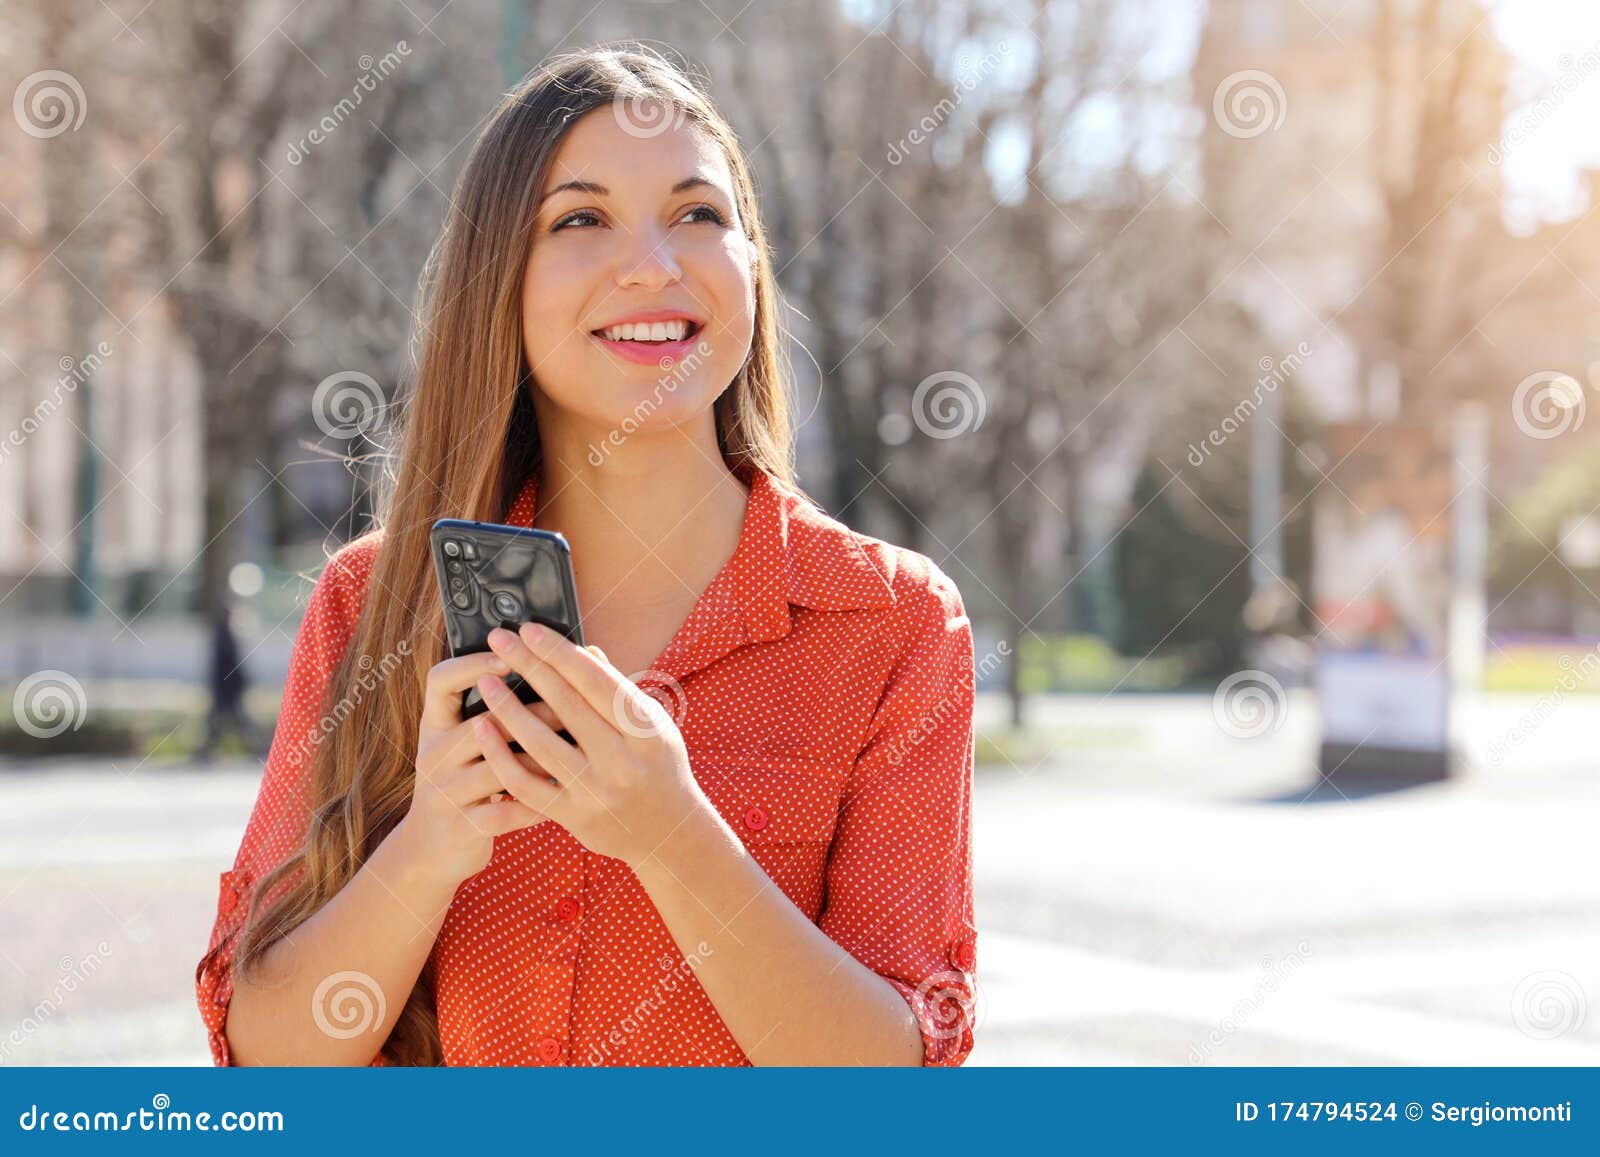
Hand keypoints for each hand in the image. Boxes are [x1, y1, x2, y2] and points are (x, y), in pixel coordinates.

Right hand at [394, 649, 553, 888]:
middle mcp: (433, 754)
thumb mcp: (469, 741)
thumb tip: (554, 662)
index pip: (440, 681)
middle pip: (478, 725)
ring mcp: (444, 792)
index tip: (508, 656)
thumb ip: (500, 708)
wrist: (433, 847)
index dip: (471, 665)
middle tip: (569, 707)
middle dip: (527, 715)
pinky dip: (532, 807)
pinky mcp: (459, 827)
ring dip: (538, 761)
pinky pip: (501, 814)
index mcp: (436, 724)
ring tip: (575, 752)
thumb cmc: (468, 780)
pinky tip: (559, 797)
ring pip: (495, 771)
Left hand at [470, 622, 712, 869]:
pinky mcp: (573, 816)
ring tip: (485, 682)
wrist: (667, 831)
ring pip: (542, 744)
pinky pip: (527, 785)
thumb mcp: (652, 724)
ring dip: (508, 709)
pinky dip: (501, 757)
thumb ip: (617, 690)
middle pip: (567, 706)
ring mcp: (596, 791)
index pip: (597, 681)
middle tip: (499, 639)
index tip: (529, 629)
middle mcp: (623, 760)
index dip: (561, 653)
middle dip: (530, 667)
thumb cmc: (657, 765)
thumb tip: (584, 649)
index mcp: (645, 730)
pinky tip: (483, 731)